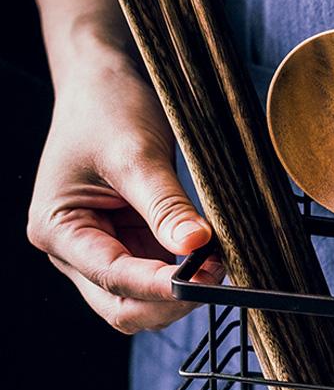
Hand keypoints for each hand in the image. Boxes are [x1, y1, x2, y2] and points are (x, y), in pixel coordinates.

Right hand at [27, 57, 223, 333]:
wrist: (105, 85)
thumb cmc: (108, 110)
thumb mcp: (137, 154)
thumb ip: (165, 204)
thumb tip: (196, 246)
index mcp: (58, 228)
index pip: (111, 276)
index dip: (158, 286)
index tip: (203, 282)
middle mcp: (75, 250)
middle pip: (121, 304)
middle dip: (168, 302)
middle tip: (217, 281)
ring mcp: (103, 250)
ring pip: (141, 298)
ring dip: (180, 291)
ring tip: (219, 263)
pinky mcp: (130, 243)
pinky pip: (158, 273)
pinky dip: (185, 273)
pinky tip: (212, 256)